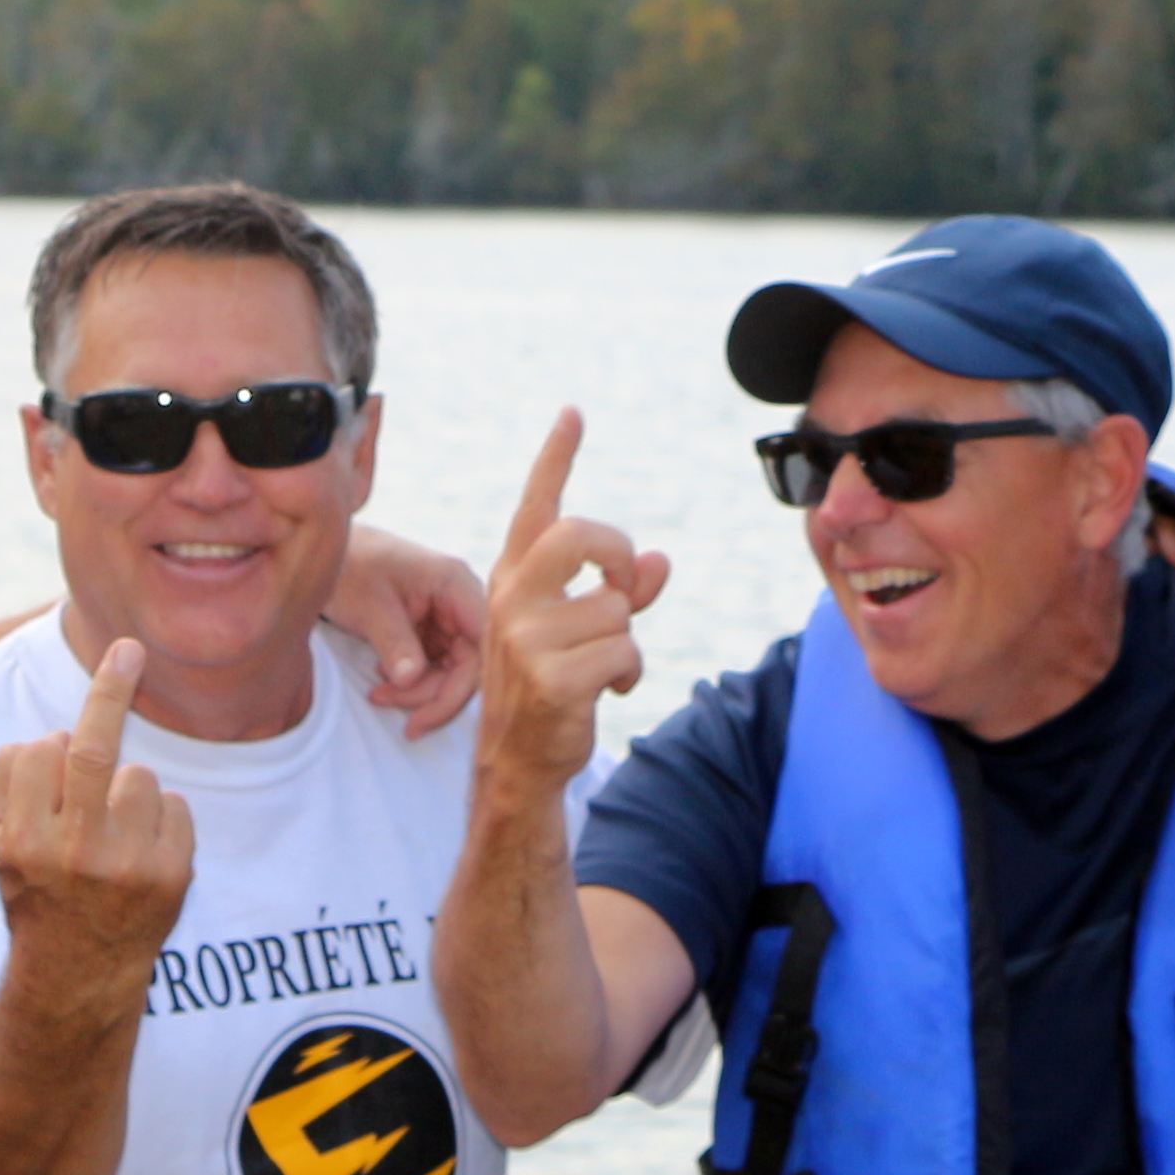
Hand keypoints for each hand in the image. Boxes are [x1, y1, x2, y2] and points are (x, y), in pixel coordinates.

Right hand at [0, 637, 196, 1001]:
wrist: (79, 973)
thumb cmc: (36, 894)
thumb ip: (10, 786)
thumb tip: (50, 732)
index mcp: (22, 840)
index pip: (36, 751)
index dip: (44, 745)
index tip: (59, 729)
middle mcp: (74, 851)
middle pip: (92, 746)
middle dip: (110, 689)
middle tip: (129, 650)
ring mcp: (128, 864)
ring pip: (138, 775)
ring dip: (127, 789)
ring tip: (114, 833)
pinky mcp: (173, 874)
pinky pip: (174, 805)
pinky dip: (161, 818)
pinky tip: (142, 852)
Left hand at [328, 522, 488, 735]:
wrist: (329, 553)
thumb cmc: (351, 565)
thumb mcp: (369, 606)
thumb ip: (394, 643)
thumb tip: (410, 681)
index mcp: (455, 583)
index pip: (482, 644)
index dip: (464, 685)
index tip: (430, 713)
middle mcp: (459, 600)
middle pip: (469, 665)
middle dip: (433, 695)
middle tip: (395, 712)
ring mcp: (447, 617)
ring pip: (452, 671)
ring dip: (419, 693)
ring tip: (378, 695)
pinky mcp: (432, 630)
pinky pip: (435, 667)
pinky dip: (411, 683)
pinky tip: (383, 684)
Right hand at [477, 411, 672, 804]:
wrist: (518, 760)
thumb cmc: (550, 687)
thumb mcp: (581, 631)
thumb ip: (622, 593)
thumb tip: (662, 563)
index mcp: (513, 580)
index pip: (536, 508)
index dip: (556, 459)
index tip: (573, 414)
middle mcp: (512, 599)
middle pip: (580, 536)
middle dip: (617, 555)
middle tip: (621, 585)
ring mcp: (526, 638)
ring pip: (617, 609)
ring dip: (626, 642)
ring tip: (602, 670)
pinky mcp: (551, 677)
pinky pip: (624, 652)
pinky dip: (629, 674)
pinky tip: (607, 692)